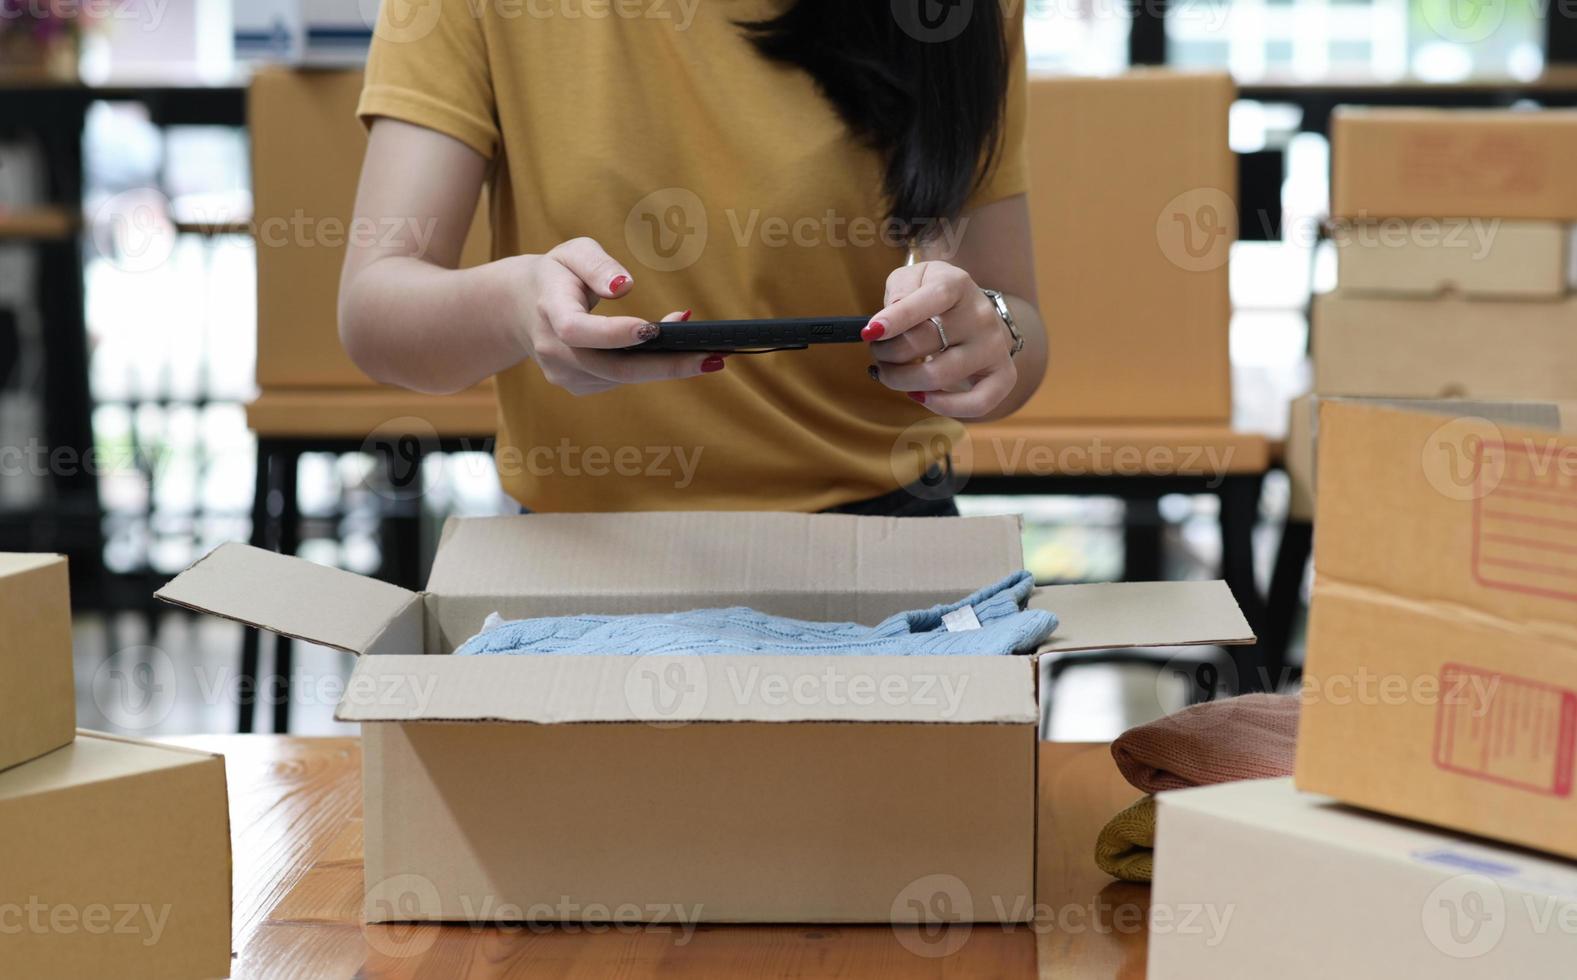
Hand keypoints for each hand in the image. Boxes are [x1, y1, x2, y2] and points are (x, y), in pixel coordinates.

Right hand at [510, 237, 723, 395]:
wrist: (522, 308)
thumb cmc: (558, 274)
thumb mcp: (573, 252)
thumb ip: (597, 264)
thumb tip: (624, 286)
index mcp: (550, 311)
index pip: (577, 331)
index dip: (614, 333)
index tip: (652, 328)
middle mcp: (554, 350)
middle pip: (612, 367)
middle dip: (666, 364)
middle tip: (711, 357)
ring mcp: (565, 375)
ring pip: (622, 376)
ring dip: (666, 364)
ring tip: (708, 350)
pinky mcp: (578, 386)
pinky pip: (621, 379)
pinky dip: (651, 367)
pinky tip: (677, 354)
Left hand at [865, 261, 1015, 418]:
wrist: (973, 312)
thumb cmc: (934, 297)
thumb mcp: (915, 278)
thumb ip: (901, 288)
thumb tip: (892, 312)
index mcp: (958, 284)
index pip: (931, 299)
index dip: (898, 317)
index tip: (870, 333)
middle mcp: (981, 315)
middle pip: (923, 342)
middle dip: (886, 352)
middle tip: (877, 352)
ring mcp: (994, 347)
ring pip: (938, 376)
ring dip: (900, 380)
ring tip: (890, 372)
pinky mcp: (1003, 375)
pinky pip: (977, 404)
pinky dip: (941, 407)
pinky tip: (919, 395)